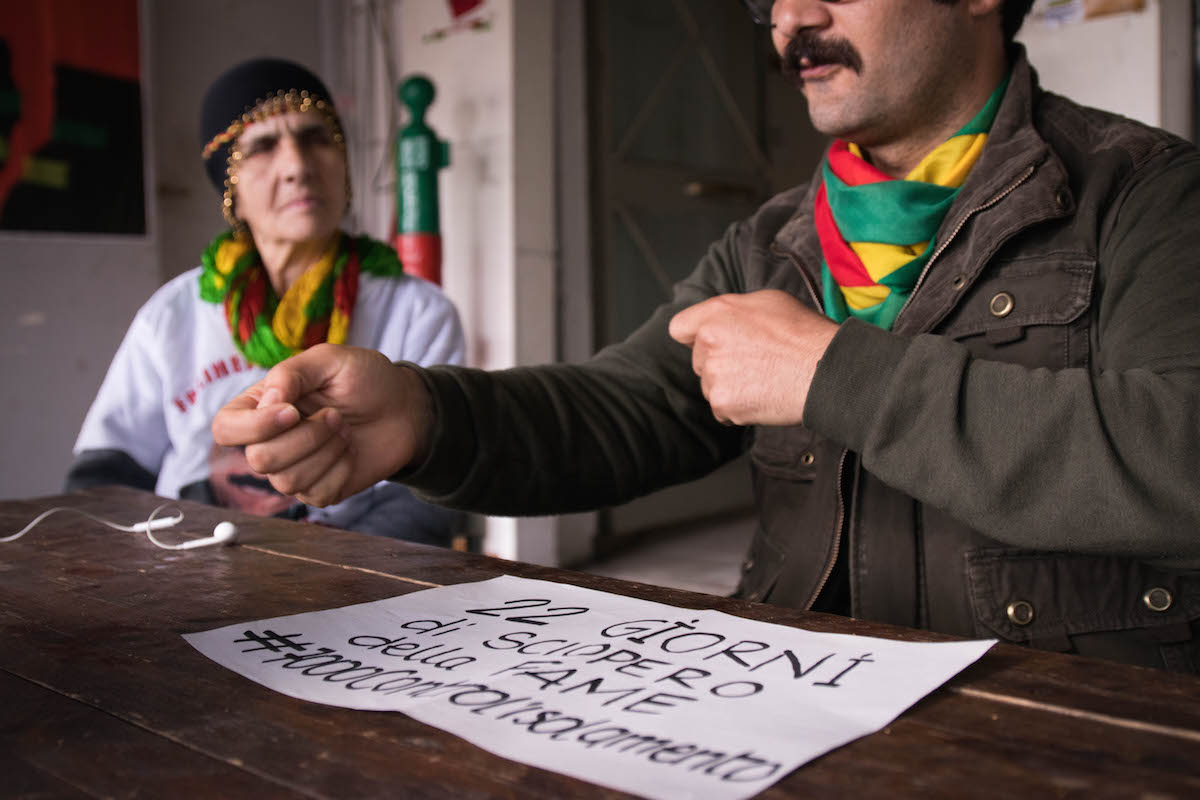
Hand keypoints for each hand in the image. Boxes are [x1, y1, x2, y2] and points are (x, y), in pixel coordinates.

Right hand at [211, 344, 433, 506]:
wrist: (404, 407)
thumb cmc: (365, 379)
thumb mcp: (331, 360)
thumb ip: (292, 373)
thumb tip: (268, 401)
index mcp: (261, 406)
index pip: (225, 428)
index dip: (253, 426)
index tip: (292, 411)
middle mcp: (270, 441)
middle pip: (259, 459)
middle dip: (305, 437)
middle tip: (336, 416)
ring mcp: (293, 469)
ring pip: (287, 481)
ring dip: (326, 452)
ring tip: (346, 430)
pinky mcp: (319, 490)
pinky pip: (316, 495)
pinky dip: (340, 470)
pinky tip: (351, 450)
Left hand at [668, 290, 838, 425]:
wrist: (825, 371)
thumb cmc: (804, 334)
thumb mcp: (768, 302)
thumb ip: (733, 310)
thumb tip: (720, 320)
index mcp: (717, 314)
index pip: (680, 328)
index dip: (693, 336)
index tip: (710, 343)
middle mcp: (708, 342)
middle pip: (699, 360)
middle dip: (719, 363)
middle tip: (755, 363)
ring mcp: (714, 375)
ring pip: (710, 386)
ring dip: (730, 387)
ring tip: (764, 380)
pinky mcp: (723, 403)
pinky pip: (721, 410)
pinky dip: (738, 409)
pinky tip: (762, 397)